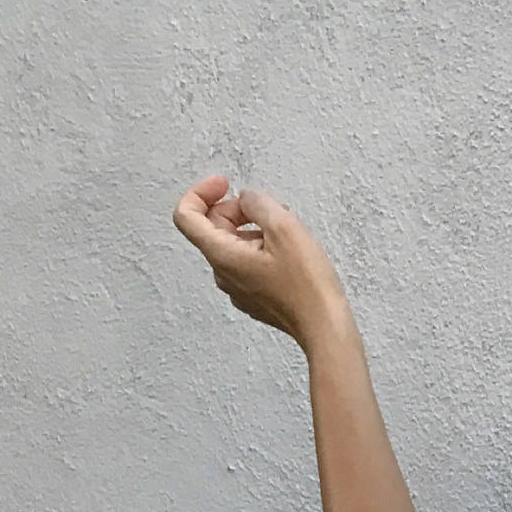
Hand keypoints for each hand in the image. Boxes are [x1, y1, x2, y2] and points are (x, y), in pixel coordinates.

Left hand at [172, 175, 351, 349]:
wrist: (326, 327)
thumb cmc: (307, 286)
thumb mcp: (283, 226)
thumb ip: (256, 201)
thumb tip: (248, 201)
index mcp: (222, 256)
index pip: (186, 215)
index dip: (201, 191)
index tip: (224, 184)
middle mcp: (223, 274)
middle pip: (212, 227)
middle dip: (237, 209)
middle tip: (270, 211)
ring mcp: (238, 289)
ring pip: (232, 244)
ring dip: (253, 229)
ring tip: (285, 235)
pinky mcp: (255, 297)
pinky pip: (247, 263)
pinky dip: (261, 249)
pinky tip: (287, 254)